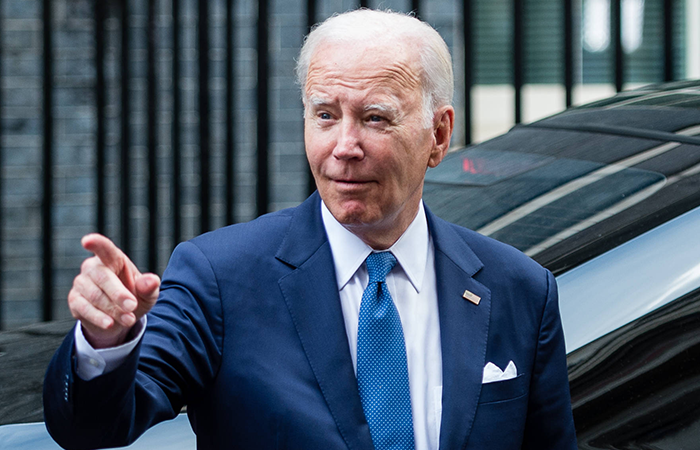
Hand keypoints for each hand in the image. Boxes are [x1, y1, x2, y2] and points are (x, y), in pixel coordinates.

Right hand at [68, 234, 159, 348]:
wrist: (120, 318)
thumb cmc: (135, 297)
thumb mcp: (148, 294)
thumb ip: (150, 287)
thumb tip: (152, 280)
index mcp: (113, 259)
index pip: (104, 248)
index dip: (96, 243)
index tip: (87, 241)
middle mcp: (93, 267)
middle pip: (102, 277)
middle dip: (119, 294)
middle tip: (132, 306)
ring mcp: (81, 283)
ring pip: (94, 295)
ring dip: (113, 310)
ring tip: (129, 319)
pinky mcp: (74, 300)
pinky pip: (84, 308)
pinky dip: (99, 317)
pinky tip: (110, 324)